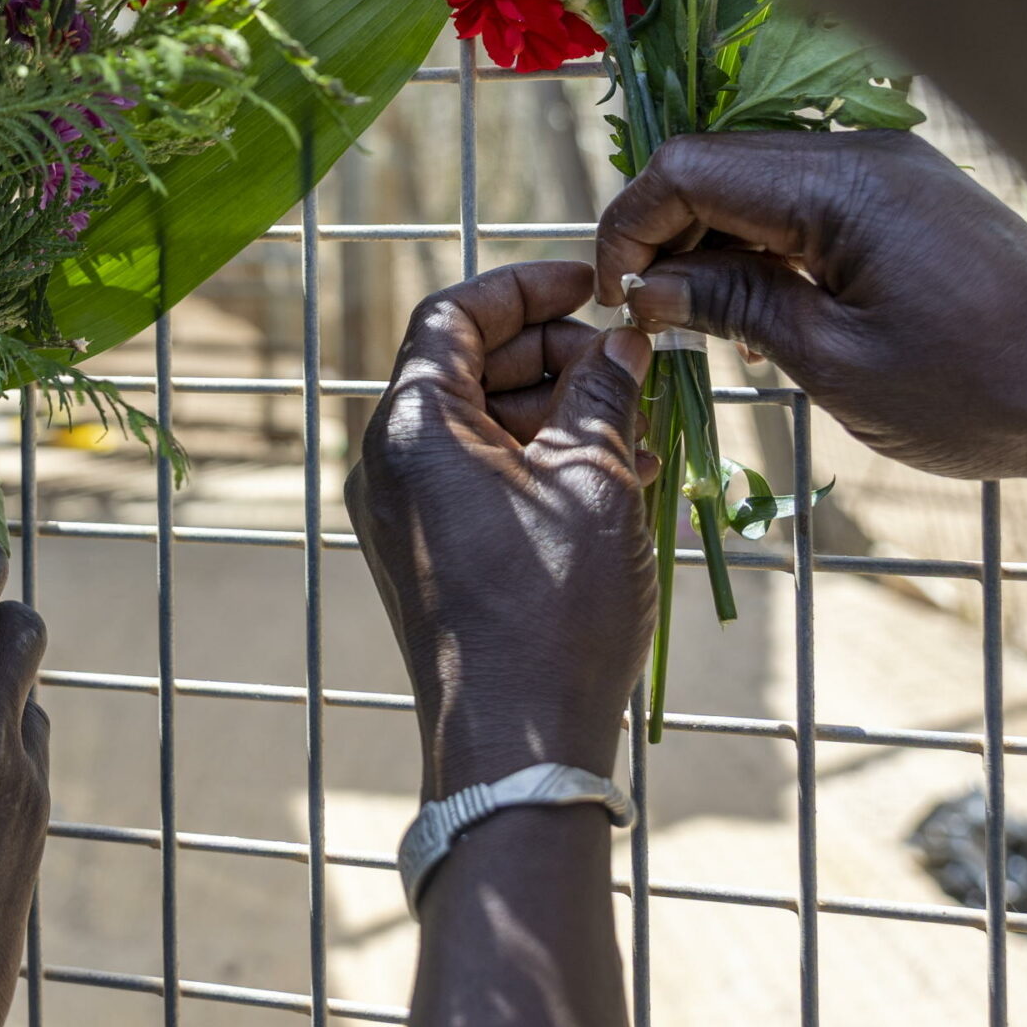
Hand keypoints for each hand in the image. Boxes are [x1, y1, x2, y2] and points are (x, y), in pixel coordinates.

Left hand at [345, 261, 656, 795]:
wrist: (517, 743)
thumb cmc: (554, 610)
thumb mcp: (595, 482)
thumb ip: (604, 392)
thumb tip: (620, 342)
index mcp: (411, 428)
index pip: (454, 315)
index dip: (525, 287)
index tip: (593, 283)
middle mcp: (388, 463)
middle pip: (466, 366)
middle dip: (553, 354)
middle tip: (630, 364)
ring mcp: (402, 512)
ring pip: (481, 424)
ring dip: (558, 412)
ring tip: (638, 430)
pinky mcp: (428, 553)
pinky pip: (480, 477)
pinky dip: (540, 462)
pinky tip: (613, 476)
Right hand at [597, 131, 1026, 505]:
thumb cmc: (980, 391)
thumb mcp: (835, 363)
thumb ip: (733, 307)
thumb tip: (645, 287)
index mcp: (841, 184)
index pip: (688, 169)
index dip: (630, 228)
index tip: (616, 299)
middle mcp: (861, 152)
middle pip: (714, 163)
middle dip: (663, 233)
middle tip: (650, 315)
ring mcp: (889, 167)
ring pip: (755, 180)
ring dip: (712, 242)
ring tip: (706, 323)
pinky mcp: (907, 195)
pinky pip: (804, 199)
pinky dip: (763, 244)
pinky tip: (765, 307)